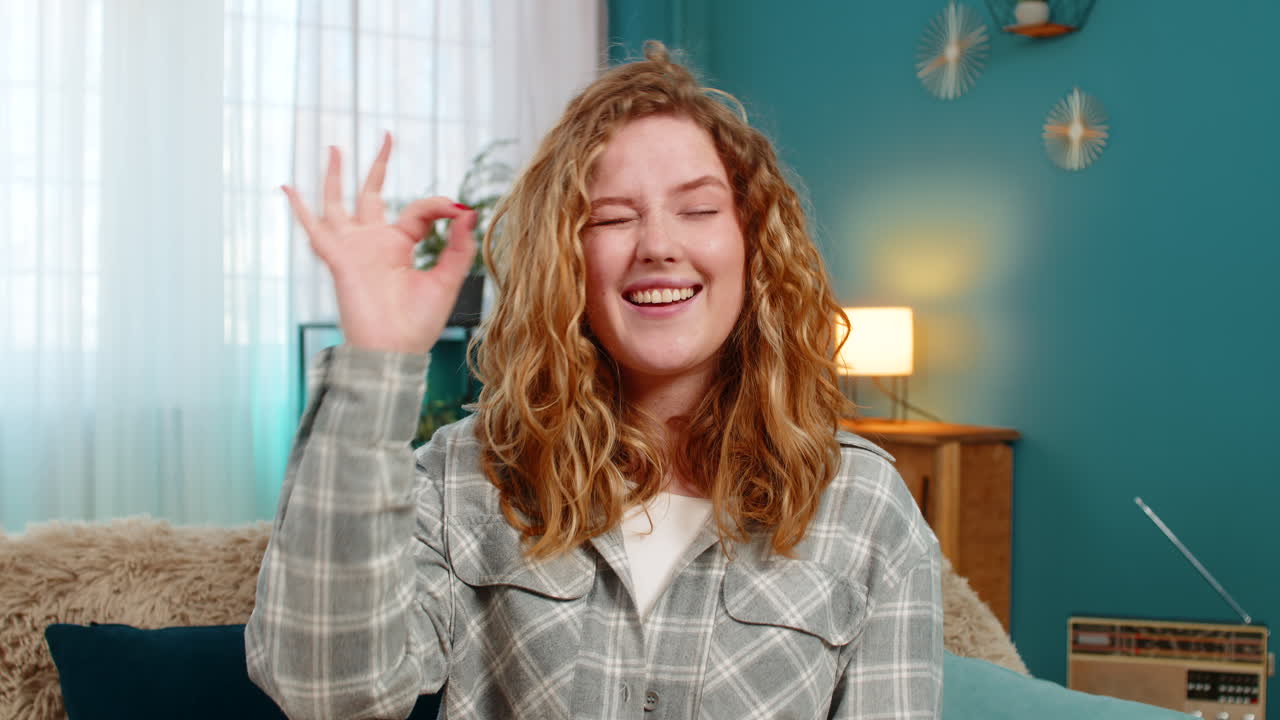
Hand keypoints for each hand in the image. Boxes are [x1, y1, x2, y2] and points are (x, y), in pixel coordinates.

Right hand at [282, 133, 477, 354]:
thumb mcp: (447, 280)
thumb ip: (457, 246)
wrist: (395, 350)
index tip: (458, 208)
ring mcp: (354, 248)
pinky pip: (315, 228)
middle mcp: (374, 243)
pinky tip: (287, 187)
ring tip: (334, 146)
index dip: (439, 205)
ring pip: (339, 203)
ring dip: (336, 176)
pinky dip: (300, 208)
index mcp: (400, 247)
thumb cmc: (418, 324)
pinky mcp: (338, 258)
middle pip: (372, 195)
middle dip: (378, 167)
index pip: (418, 211)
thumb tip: (467, 209)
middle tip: (386, 136)